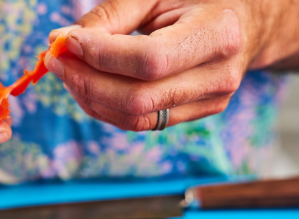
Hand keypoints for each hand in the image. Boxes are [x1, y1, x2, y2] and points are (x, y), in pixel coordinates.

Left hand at [45, 0, 298, 130]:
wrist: (242, 23)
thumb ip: (110, 16)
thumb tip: (62, 41)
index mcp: (217, 36)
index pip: (150, 60)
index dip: (101, 55)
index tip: (66, 42)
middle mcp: (217, 78)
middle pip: (138, 98)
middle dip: (86, 81)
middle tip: (55, 59)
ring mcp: (208, 103)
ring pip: (135, 118)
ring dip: (90, 97)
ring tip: (68, 71)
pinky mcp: (193, 114)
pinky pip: (140, 122)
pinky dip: (105, 107)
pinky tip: (89, 85)